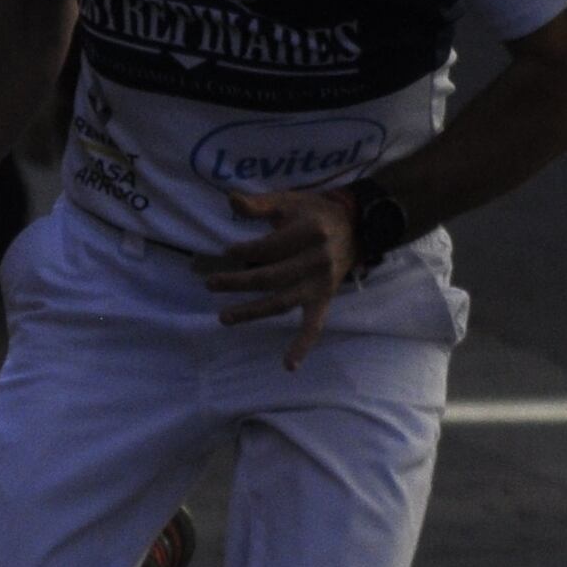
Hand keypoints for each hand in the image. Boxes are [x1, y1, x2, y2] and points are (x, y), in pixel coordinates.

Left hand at [201, 185, 359, 363]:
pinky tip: (289, 366)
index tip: (227, 252)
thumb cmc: (313, 212)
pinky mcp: (324, 298)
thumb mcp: (289, 201)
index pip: (269, 248)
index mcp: (310, 232)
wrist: (356, 226)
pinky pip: (314, 326)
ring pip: (281, 302)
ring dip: (252, 312)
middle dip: (238, 281)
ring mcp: (321, 283)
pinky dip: (303, 346)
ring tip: (223, 317)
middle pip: (270, 277)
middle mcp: (317, 260)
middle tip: (210, 283)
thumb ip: (259, 204)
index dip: (244, 250)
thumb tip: (229, 200)